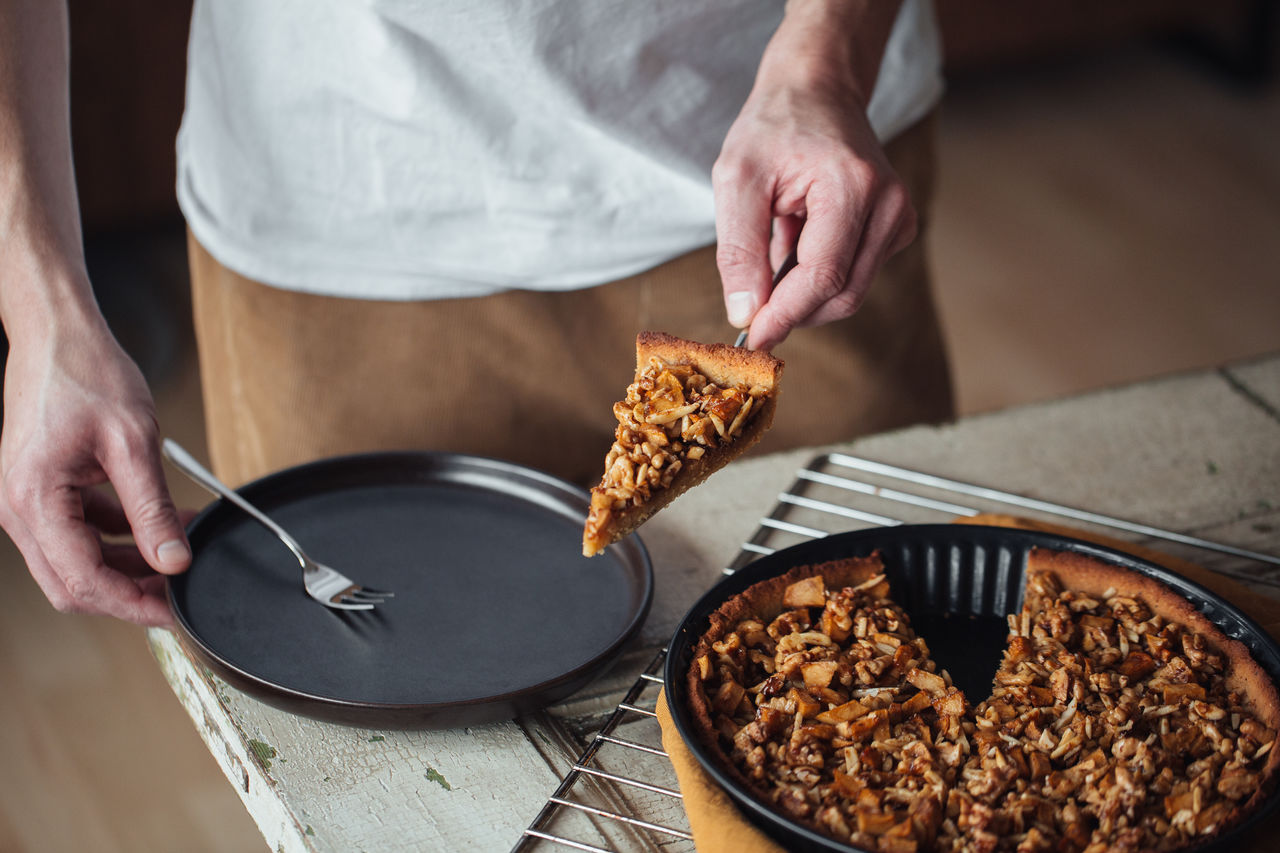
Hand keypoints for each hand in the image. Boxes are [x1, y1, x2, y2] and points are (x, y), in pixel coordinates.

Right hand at [0, 316, 190, 625]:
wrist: (57, 333)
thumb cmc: (87, 372)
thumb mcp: (133, 442)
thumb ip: (153, 508)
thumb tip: (174, 559)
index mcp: (34, 499)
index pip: (83, 580)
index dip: (133, 604)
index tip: (175, 611)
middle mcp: (18, 507)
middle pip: (74, 582)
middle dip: (130, 593)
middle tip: (181, 590)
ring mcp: (26, 501)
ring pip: (78, 562)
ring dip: (129, 566)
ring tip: (182, 552)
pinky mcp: (41, 491)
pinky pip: (80, 532)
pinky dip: (121, 537)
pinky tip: (166, 526)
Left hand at [714, 1, 914, 351]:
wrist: (816, 91)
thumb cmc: (773, 128)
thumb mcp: (736, 180)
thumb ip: (739, 251)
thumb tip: (745, 315)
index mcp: (853, 186)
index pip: (823, 276)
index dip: (785, 315)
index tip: (751, 339)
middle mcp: (890, 205)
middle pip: (842, 294)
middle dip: (794, 312)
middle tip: (750, 311)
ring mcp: (900, 218)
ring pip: (849, 292)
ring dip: (804, 292)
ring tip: (775, 246)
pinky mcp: (896, 230)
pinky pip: (854, 276)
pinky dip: (818, 277)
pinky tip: (799, 241)